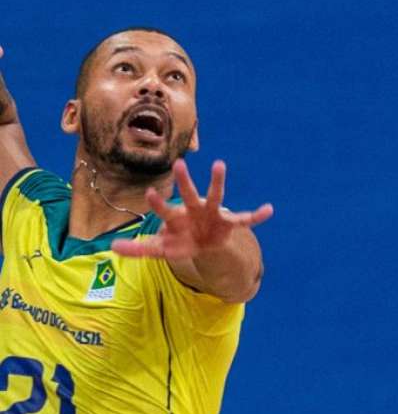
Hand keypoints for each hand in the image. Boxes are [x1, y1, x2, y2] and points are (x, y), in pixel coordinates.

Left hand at [111, 159, 272, 259]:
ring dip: (217, 182)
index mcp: (176, 218)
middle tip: (179, 164)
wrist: (204, 245)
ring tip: (220, 165)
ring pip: (216, 196)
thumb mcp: (160, 248)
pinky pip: (245, 220)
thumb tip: (112, 247)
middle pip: (187, 195)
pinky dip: (257, 216)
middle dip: (185, 182)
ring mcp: (212, 214)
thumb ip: (138, 249)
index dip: (158, 203)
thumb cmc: (180, 241)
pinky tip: (269, 210)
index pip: (164, 210)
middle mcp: (193, 210)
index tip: (150, 192)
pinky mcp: (228, 222)